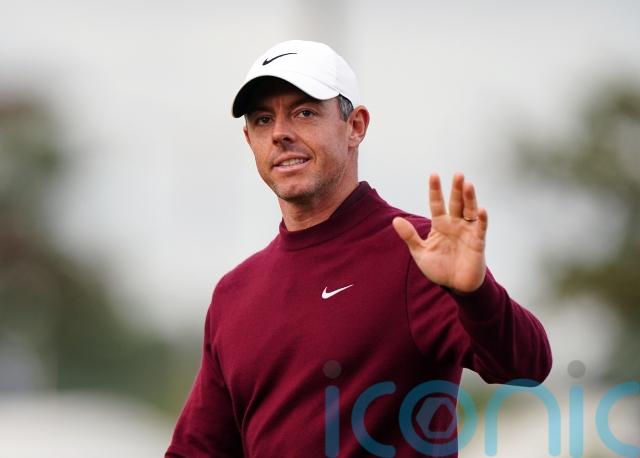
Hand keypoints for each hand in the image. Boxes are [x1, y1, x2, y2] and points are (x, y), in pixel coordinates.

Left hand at [392, 173, 487, 292]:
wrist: (455, 286)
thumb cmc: (439, 268)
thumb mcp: (420, 252)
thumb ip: (409, 236)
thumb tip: (395, 220)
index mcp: (440, 225)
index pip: (437, 204)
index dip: (435, 190)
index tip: (433, 175)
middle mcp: (455, 224)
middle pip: (456, 203)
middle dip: (456, 189)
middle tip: (458, 174)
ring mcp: (467, 232)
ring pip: (469, 211)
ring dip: (470, 198)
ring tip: (468, 185)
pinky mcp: (478, 242)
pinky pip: (480, 228)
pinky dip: (482, 219)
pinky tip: (481, 209)